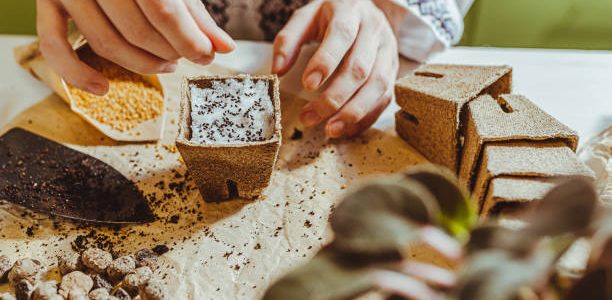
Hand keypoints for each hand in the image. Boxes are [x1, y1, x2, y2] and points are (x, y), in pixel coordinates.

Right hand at [37, 0, 234, 94]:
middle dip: (168, 52)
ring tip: (167, 64)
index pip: (162, 9)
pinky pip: (54, 46)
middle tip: (186, 57)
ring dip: (141, 64)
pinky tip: (104, 89)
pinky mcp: (47, 3)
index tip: (205, 55)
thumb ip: (196, 14)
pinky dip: (76, 73)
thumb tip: (224, 47)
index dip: (187, 39)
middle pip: (136, 31)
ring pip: (105, 43)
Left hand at [272, 0, 398, 137]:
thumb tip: (277, 71)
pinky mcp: (393, 71)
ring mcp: (387, 52)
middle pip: (359, 68)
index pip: (341, 35)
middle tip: (309, 117)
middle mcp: (374, 30)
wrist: (365, 8)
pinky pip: (385, 98)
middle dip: (334, 97)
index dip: (325, 61)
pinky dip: (366, 118)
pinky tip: (345, 129)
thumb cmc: (330, 16)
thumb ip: (288, 41)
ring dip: (353, 112)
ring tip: (329, 130)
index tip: (307, 85)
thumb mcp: (305, 18)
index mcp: (350, 12)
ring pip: (377, 86)